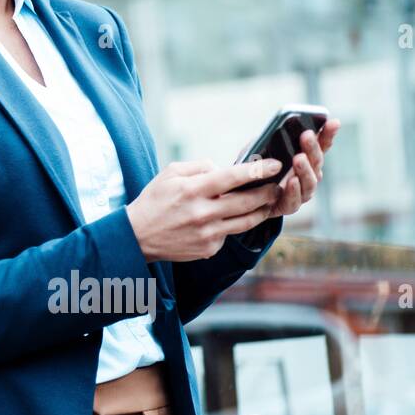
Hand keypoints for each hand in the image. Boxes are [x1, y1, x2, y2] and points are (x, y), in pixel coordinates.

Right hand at [127, 158, 285, 263]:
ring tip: (268, 202)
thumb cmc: (154, 200)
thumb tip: (222, 168)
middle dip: (268, 191)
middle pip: (247, 201)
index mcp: (192, 190)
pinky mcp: (208, 249)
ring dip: (262, 210)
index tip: (275, 165)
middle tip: (277, 185)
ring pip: (246, 221)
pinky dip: (235, 224)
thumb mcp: (169, 173)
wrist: (137, 236)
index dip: (257, 170)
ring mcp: (207, 234)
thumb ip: (199, 167)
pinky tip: (234, 218)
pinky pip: (230, 234)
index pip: (231, 177)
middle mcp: (202, 213)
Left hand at [258, 118, 340, 218]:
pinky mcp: (288, 206)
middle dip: (312, 148)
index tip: (333, 122)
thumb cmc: (255, 167)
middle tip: (307, 135)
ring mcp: (301, 192)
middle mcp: (308, 175)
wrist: (243, 194)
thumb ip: (268, 140)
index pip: (321, 146)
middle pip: (316, 161)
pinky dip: (293, 190)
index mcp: (305, 158)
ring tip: (299, 158)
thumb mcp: (259, 149)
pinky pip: (294, 200)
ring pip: (310, 182)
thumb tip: (275, 128)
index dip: (327, 134)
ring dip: (304, 169)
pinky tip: (291, 181)